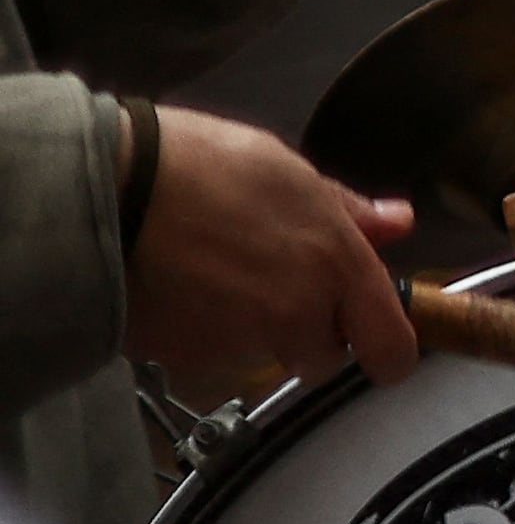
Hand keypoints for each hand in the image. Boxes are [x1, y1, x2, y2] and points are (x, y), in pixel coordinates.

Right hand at [122, 108, 415, 386]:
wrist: (107, 190)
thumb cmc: (200, 166)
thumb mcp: (288, 172)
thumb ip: (348, 210)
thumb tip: (397, 222)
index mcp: (336, 267)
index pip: (391, 347)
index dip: (388, 353)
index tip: (378, 346)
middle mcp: (298, 314)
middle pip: (321, 357)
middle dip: (306, 335)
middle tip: (273, 289)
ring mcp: (240, 342)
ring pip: (261, 357)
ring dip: (248, 332)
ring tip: (213, 277)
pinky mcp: (185, 358)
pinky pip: (206, 357)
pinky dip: (198, 335)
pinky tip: (179, 291)